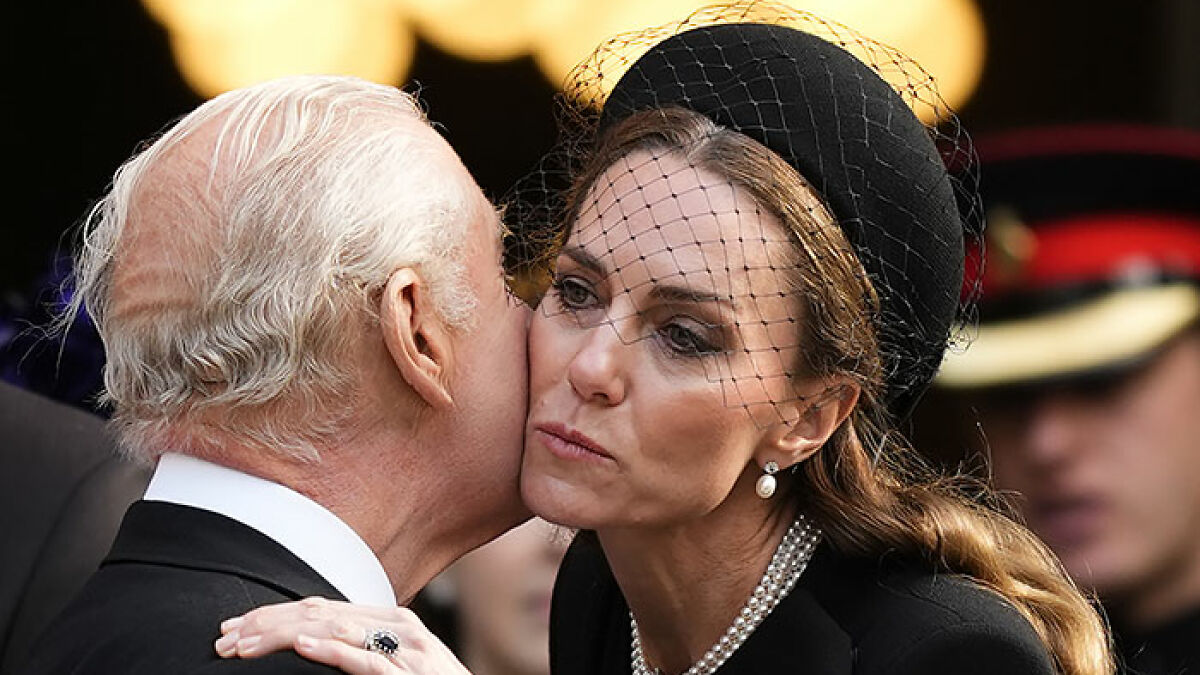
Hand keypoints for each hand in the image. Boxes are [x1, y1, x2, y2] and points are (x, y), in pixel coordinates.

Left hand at [214, 596, 470, 674]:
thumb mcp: (398, 664)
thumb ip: (364, 648)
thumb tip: (314, 642)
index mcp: (392, 619)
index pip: (321, 607)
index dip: (274, 615)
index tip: (234, 629)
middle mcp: (399, 626)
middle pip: (321, 613)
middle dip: (267, 624)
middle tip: (224, 638)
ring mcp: (407, 649)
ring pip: (335, 630)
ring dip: (283, 636)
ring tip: (245, 643)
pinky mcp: (411, 674)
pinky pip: (366, 659)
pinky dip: (332, 649)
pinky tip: (302, 645)